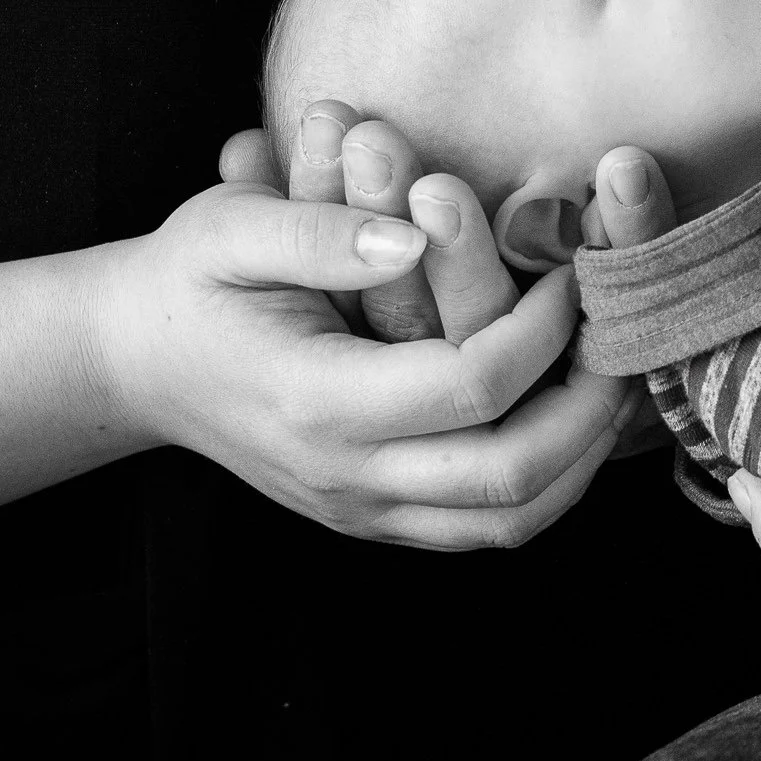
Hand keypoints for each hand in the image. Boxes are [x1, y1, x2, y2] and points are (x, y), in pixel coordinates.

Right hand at [207, 112, 676, 536]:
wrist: (135, 360)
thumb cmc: (189, 280)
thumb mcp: (230, 229)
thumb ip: (320, 230)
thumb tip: (410, 237)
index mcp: (319, 402)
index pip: (474, 386)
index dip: (544, 328)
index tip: (573, 266)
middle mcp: (346, 475)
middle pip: (511, 476)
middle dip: (591, 407)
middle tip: (626, 332)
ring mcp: (359, 510)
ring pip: (508, 523)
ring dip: (582, 458)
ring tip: (615, 379)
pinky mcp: (371, 519)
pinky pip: (480, 530)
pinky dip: (545, 485)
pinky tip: (569, 418)